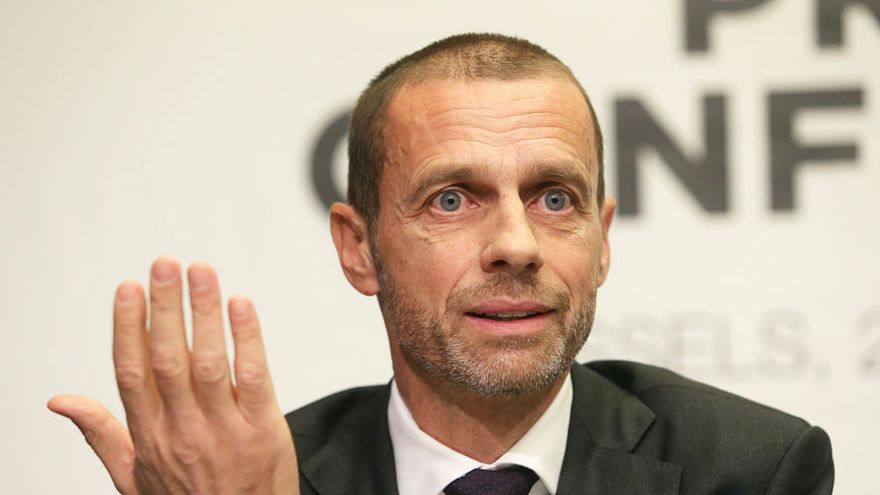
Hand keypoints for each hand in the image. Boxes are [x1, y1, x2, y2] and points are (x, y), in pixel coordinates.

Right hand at [48, 257, 298, 493]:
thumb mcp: (134, 477)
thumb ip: (101, 433)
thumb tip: (61, 402)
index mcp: (149, 435)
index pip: (132, 372)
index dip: (128, 326)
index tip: (128, 287)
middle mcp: (182, 430)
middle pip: (168, 359)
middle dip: (165, 307)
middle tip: (164, 264)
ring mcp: (223, 430)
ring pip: (208, 363)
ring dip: (203, 312)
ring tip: (201, 272)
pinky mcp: (262, 430)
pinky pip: (254, 378)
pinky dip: (247, 339)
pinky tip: (241, 305)